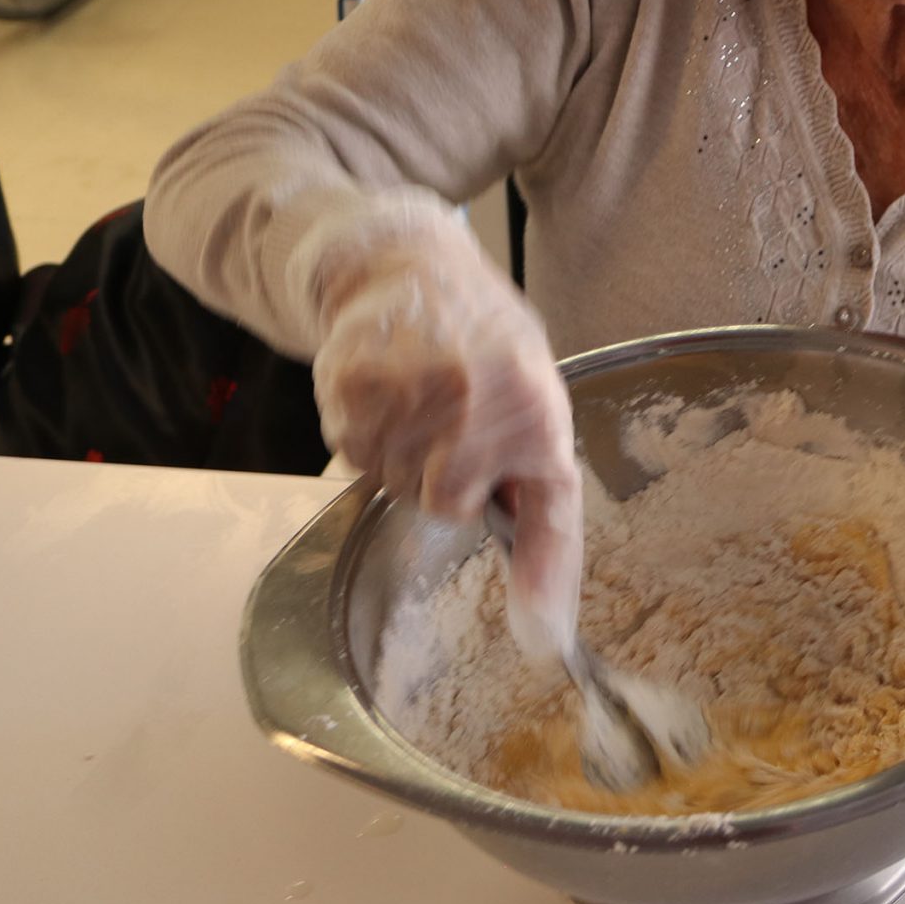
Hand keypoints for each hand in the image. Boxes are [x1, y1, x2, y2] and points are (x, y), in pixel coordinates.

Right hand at [307, 213, 584, 639]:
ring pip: (396, 487)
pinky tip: (383, 389)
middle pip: (447, 508)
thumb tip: (538, 601)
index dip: (548, 577)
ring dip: (401, 455)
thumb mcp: (532, 390)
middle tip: (452, 417)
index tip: (541, 641)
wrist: (404, 262)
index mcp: (538, 406)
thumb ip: (534, 481)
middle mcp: (479, 405)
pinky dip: (363, 436)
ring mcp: (412, 399)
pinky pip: (354, 460)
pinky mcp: (353, 395)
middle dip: (446, 477)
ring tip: (417, 395)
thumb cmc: (480, 337)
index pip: (551, 509)